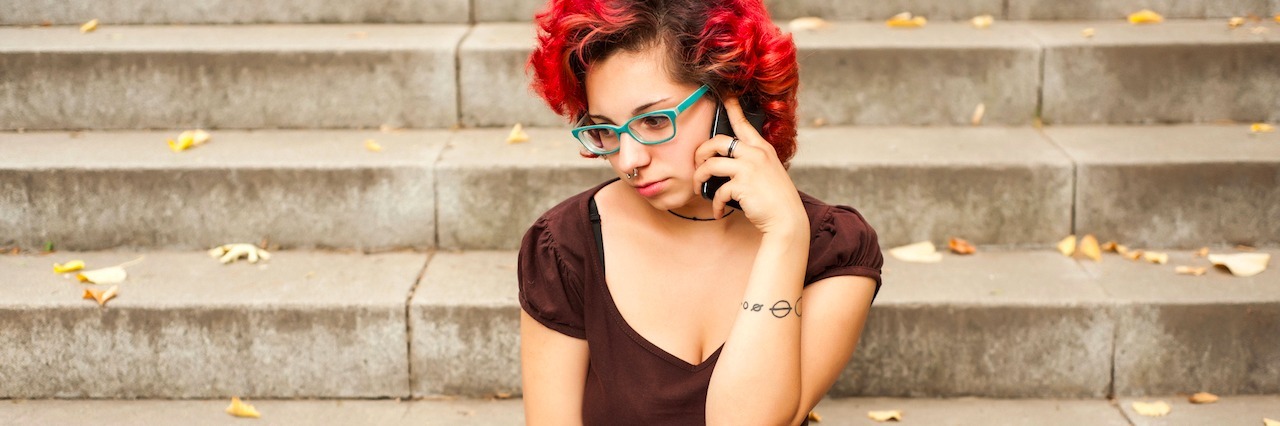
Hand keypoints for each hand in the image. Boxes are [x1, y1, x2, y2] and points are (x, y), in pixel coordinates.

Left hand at [693, 98, 807, 237]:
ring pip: (710, 164)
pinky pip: (718, 191)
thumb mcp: (768, 172)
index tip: (724, 94)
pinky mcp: (742, 185)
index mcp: (762, 148)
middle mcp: (756, 154)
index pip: (743, 123)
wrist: (787, 219)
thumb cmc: (775, 198)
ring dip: (699, 178)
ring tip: (699, 189)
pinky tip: (717, 211)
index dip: (731, 107)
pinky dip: (715, 203)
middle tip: (697, 166)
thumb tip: (725, 162)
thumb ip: (752, 162)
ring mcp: (749, 168)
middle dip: (701, 153)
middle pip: (717, 141)